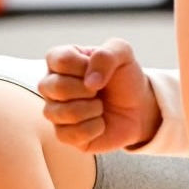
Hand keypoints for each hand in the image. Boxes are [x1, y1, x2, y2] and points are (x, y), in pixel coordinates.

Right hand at [39, 39, 160, 152]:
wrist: (138, 107)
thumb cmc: (124, 77)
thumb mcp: (122, 53)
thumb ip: (106, 55)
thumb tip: (90, 82)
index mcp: (60, 61)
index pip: (59, 60)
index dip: (83, 66)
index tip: (98, 70)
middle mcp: (51, 85)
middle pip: (54, 87)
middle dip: (85, 90)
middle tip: (98, 91)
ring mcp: (55, 111)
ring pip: (58, 113)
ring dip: (90, 109)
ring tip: (100, 106)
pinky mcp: (64, 135)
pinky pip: (70, 134)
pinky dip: (93, 128)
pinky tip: (100, 122)